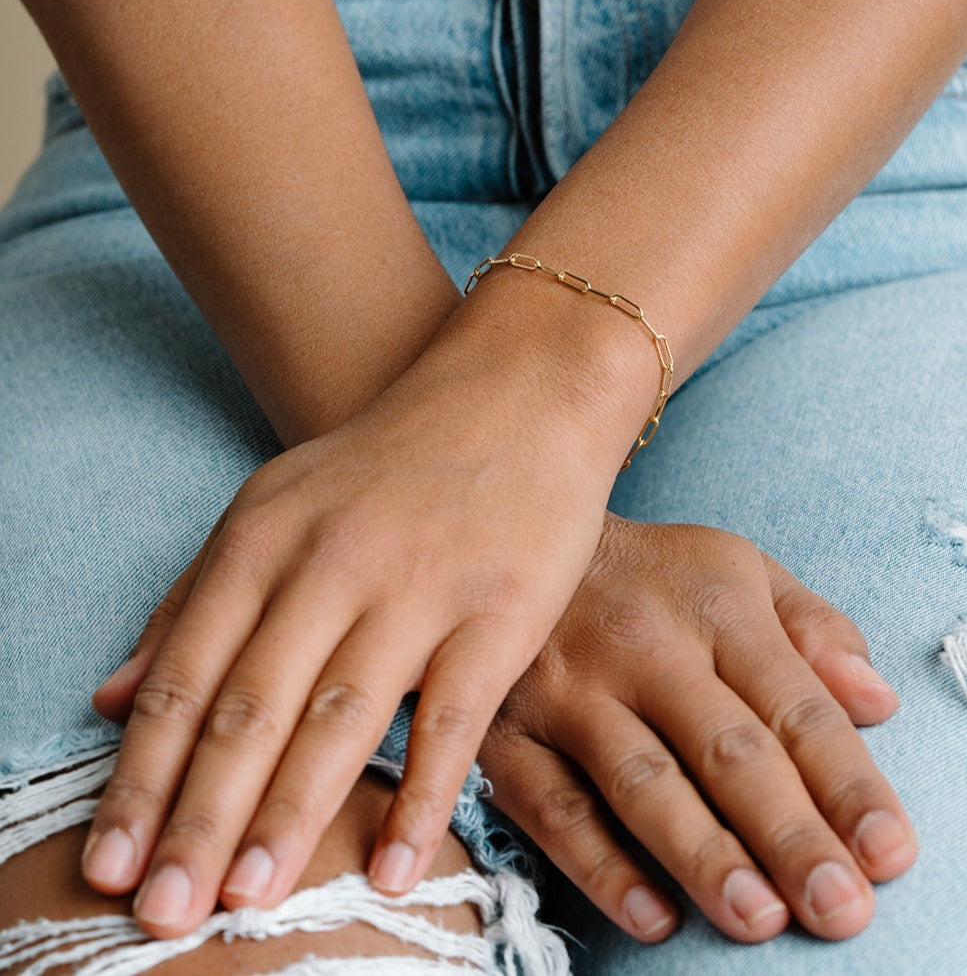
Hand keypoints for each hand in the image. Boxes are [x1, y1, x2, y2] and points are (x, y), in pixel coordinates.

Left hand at [85, 328, 625, 938]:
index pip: (184, 676)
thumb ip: (191, 598)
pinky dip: (420, 794)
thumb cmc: (391, 462)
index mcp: (264, 537)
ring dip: (291, 817)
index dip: (140, 776)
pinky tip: (390, 865)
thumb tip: (108, 698)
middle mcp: (333, 562)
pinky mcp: (501, 611)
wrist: (516, 397)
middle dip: (199, 817)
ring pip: (340, 718)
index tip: (106, 864)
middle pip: (250, 707)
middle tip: (161, 913)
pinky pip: (453, 718)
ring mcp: (420, 587)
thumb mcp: (275, 506)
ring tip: (250, 901)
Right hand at [479, 516, 915, 943]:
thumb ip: (814, 628)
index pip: (794, 704)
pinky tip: (653, 918)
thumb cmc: (653, 577)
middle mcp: (643, 645)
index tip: (889, 854)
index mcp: (715, 603)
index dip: (846, 783)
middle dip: (789, 835)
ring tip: (761, 921)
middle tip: (842, 910)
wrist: (523, 546)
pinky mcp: (511, 729)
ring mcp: (570, 688)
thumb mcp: (740, 570)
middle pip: (726, 750)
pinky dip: (600, 866)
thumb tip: (879, 705)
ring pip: (642, 782)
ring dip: (703, 857)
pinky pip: (554, 806)